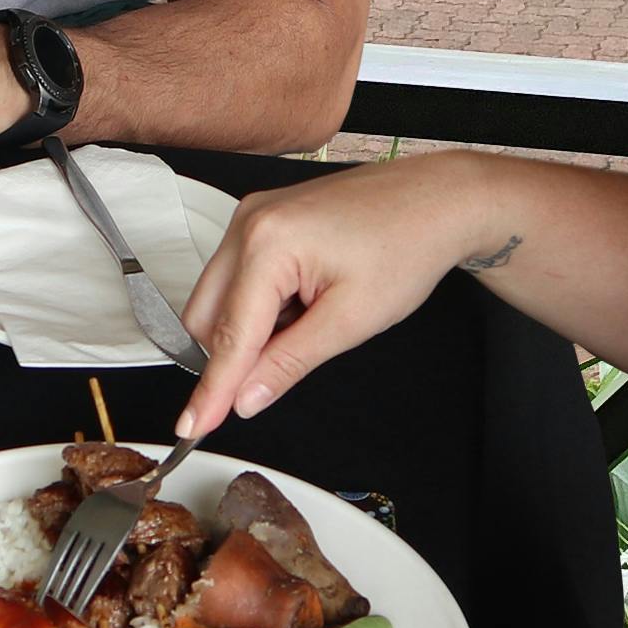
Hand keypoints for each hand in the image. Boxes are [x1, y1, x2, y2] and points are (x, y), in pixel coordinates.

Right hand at [175, 153, 512, 437]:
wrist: (434, 201)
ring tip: (312, 319)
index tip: (192, 426)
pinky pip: (238, 277)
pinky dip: (260, 305)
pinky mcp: (262, 220)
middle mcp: (249, 223)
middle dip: (234, 355)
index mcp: (268, 244)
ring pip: (219, 299)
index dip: (212, 390)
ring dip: (250, 329)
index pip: (229, 336)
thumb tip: (246, 397)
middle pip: (207, 317)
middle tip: (280, 372)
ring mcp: (252, 217)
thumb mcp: (350, 321)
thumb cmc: (406, 245)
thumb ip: (289, 363)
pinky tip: (304, 303)